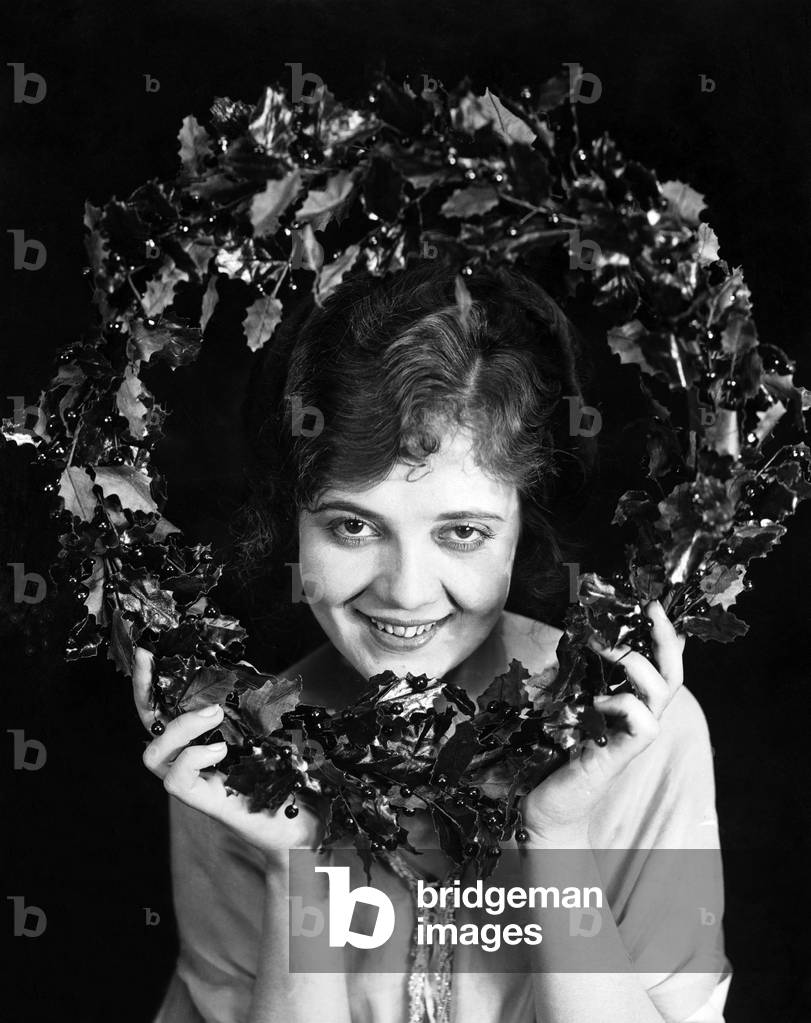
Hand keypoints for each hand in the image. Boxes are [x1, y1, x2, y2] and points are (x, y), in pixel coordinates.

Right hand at [133, 647, 321, 862]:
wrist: (301, 824)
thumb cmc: (285, 776)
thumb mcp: (270, 732)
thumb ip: (256, 709)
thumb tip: (260, 676)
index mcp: (199, 739)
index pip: (166, 708)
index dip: (151, 682)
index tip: (147, 651)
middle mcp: (188, 760)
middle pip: (149, 727)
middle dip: (143, 692)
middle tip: (150, 661)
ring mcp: (193, 782)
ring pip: (154, 754)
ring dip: (179, 727)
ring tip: (212, 714)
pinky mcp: (204, 801)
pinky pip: (177, 779)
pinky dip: (194, 757)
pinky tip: (220, 749)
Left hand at [520, 600, 686, 843]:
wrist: (543, 809)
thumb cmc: (550, 756)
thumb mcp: (559, 702)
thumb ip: (570, 675)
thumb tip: (569, 636)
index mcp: (626, 703)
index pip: (657, 664)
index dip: (663, 634)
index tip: (651, 601)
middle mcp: (637, 718)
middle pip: (673, 673)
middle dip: (667, 636)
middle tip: (650, 606)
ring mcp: (632, 737)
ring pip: (664, 691)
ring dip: (637, 660)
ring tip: (606, 646)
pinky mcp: (621, 755)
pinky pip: (643, 722)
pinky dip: (622, 702)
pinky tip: (596, 703)